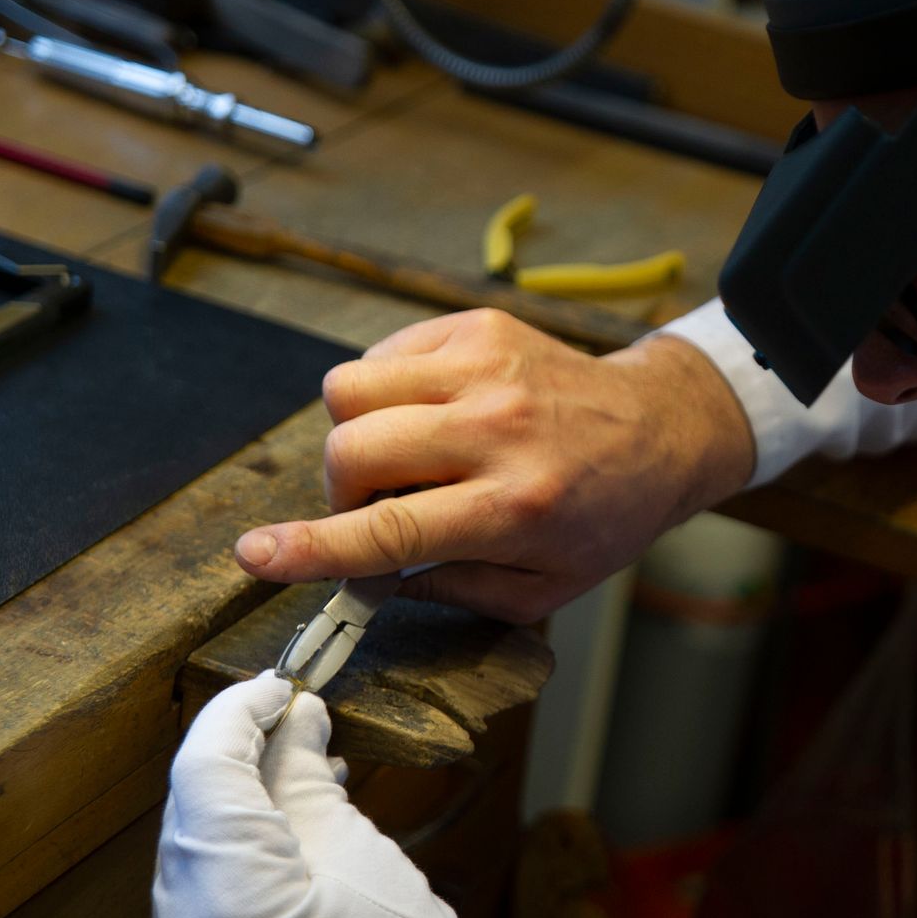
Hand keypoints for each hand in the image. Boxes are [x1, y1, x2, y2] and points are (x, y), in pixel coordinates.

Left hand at [152, 674, 558, 917]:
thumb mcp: (365, 857)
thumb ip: (310, 780)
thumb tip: (293, 721)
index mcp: (226, 897)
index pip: (206, 769)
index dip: (241, 712)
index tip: (283, 683)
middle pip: (193, 806)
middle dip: (240, 751)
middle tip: (299, 712)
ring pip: (194, 844)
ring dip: (240, 796)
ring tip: (304, 761)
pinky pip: (201, 888)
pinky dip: (238, 846)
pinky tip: (288, 823)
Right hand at [233, 310, 755, 622]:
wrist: (661, 431)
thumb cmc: (602, 517)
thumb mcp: (540, 589)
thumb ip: (448, 590)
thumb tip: (366, 577)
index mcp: (515, 507)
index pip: (388, 529)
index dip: (311, 548)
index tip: (255, 555)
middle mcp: (497, 430)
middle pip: (351, 449)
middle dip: (342, 490)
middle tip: (385, 504)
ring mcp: (487, 368)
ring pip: (351, 388)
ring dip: (358, 433)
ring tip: (409, 454)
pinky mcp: (479, 326)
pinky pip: (383, 353)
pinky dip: (388, 390)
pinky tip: (431, 413)